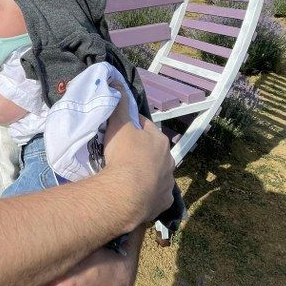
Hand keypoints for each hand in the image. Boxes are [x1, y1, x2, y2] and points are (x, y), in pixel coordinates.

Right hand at [102, 107, 174, 227]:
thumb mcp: (119, 124)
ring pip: (157, 173)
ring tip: (128, 177)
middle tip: (121, 154)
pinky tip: (138, 195)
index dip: (132, 126)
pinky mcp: (163, 202)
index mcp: (160, 140)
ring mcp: (168, 182)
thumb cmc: (124, 155)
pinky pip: (156, 195)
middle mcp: (169, 160)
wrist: (127, 194)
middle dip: (142, 151)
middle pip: (154, 151)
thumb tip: (117, 83)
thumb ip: (120, 104)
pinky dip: (149, 193)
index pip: (146, 126)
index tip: (120, 130)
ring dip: (147, 173)